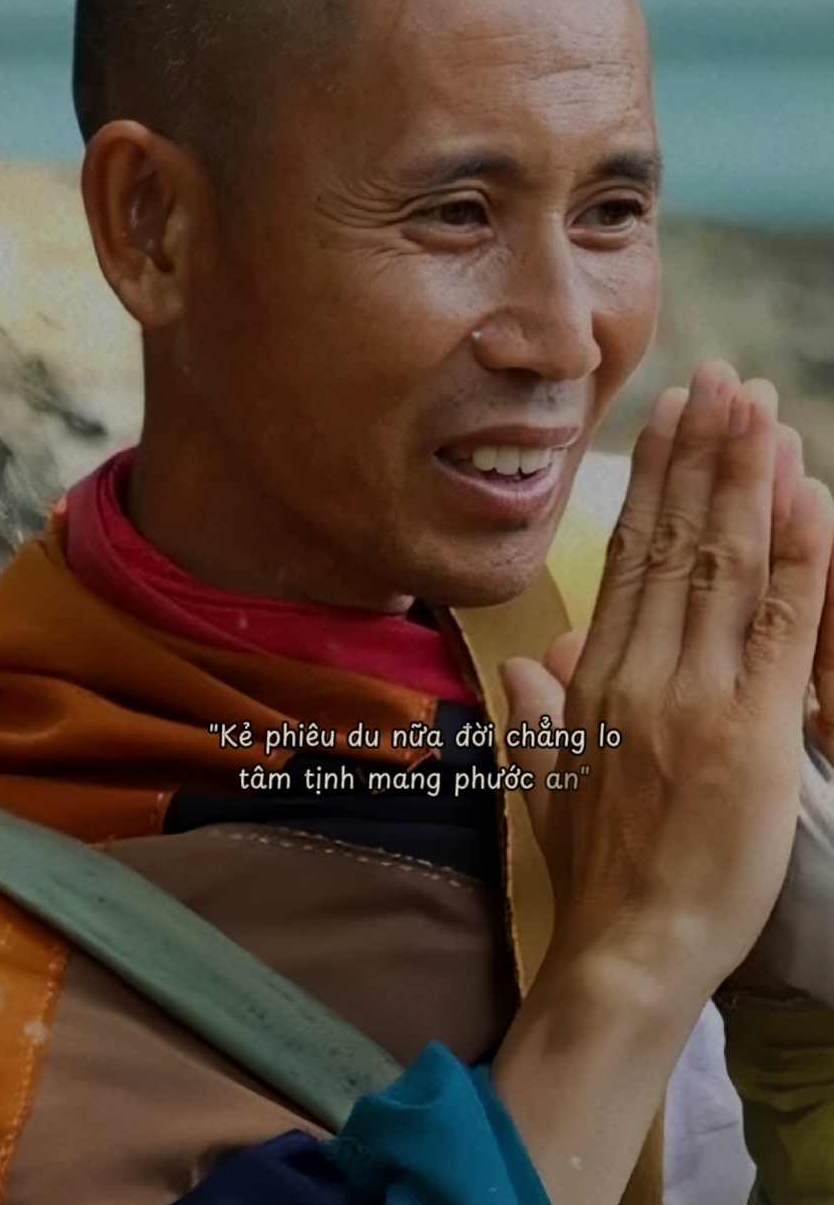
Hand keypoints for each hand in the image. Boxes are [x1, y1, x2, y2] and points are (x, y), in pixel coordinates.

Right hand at [503, 364, 833, 998]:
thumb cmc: (596, 873)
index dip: (653, 478)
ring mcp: (695, 697)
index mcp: (590, 678)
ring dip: (746, 479)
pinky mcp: (752, 730)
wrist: (630, 950)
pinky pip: (782, 626)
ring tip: (759, 410)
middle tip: (723, 381)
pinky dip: (800, 556)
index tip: (670, 416)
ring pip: (725, 564)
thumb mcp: (546, 785)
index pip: (627, 553)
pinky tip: (807, 497)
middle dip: (704, 453)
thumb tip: (527, 665)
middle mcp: (639, 671)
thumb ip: (535, 714)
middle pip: (676, 540)